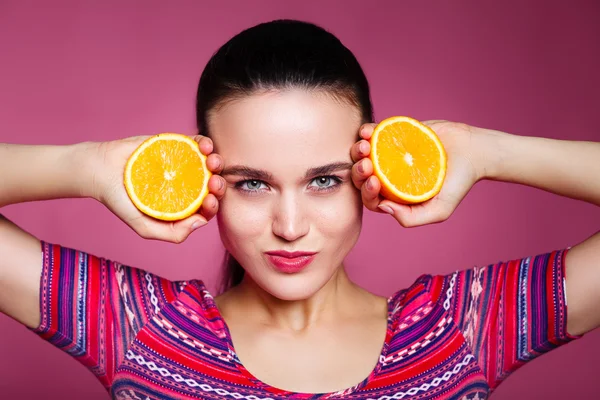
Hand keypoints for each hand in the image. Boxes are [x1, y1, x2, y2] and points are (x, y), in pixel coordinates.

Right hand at [90, 135, 225, 242]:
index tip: (209, 200)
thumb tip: (201, 222)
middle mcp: (187, 185)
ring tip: (211, 162)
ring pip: (209, 164)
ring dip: (217, 162)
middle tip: (213, 182)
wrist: (100, 170)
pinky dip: (205, 144)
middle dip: (219, 184)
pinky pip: (197, 143)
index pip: (206, 208)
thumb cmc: (121, 202)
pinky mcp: (176, 146)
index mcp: (183, 205)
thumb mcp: (145, 227)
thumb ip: (173, 233)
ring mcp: (183, 165)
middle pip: (212, 185)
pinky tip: (205, 147)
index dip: (214, 205)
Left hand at [351, 120, 483, 226]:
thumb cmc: (457, 184)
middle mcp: (387, 176)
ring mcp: (388, 155)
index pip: (370, 198)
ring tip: (365, 146)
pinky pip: (372, 134)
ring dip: (357, 151)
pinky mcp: (393, 135)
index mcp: (394, 196)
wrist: (472, 152)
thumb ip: (411, 218)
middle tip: (367, 164)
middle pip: (361, 177)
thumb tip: (382, 207)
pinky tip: (367, 132)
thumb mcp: (439, 210)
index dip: (366, 192)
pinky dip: (366, 132)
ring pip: (362, 155)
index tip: (376, 182)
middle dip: (358, 172)